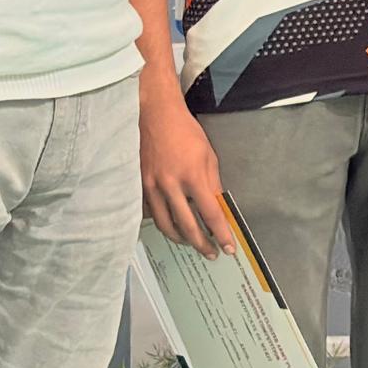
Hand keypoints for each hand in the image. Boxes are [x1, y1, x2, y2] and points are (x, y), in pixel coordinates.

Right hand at [139, 81, 237, 254]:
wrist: (154, 115)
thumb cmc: (184, 131)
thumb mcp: (208, 155)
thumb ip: (212, 183)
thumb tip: (217, 207)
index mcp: (192, 176)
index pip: (210, 214)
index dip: (221, 233)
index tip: (228, 246)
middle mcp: (170, 185)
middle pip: (187, 227)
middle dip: (202, 244)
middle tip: (211, 253)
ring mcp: (152, 187)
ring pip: (165, 225)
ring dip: (181, 239)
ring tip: (191, 242)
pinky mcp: (139, 186)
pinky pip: (151, 214)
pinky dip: (162, 223)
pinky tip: (171, 225)